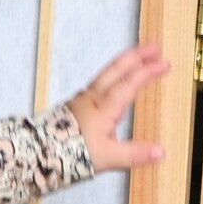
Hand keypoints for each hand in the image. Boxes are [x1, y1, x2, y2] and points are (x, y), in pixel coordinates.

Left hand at [67, 45, 169, 172]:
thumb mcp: (106, 157)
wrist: (37, 153)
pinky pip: (97, 84)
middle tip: (155, 46)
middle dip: (136, 55)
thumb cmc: (70, 154)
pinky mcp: (74, 106)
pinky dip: (111, 76)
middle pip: (116, 69)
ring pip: (105, 74)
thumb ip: (134, 154)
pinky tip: (114, 82)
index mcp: (103, 107)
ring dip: (123, 63)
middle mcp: (92, 98)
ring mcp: (81, 100)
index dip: (148, 71)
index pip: (130, 83)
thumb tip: (161, 152)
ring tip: (138, 57)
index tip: (165, 63)